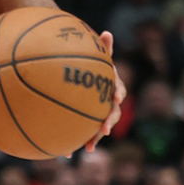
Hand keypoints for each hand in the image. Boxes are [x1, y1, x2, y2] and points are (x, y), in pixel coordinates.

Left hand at [82, 31, 124, 153]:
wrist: (79, 81)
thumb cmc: (89, 67)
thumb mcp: (94, 57)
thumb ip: (101, 48)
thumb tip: (107, 32)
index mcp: (110, 87)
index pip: (117, 90)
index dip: (118, 94)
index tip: (116, 98)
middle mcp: (107, 103)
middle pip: (111, 113)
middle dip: (109, 121)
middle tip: (106, 128)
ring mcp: (97, 115)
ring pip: (98, 128)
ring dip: (95, 137)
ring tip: (89, 147)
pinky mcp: (85, 124)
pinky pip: (82, 134)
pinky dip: (74, 143)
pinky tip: (65, 153)